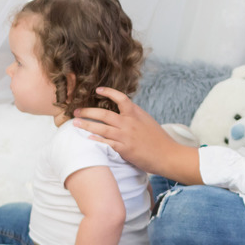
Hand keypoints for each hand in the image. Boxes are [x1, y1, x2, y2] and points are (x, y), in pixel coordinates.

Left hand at [72, 88, 200, 182]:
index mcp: (136, 113)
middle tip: (77, 111)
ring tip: (76, 123)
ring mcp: (126, 135)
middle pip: (104, 113)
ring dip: (87, 125)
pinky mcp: (125, 148)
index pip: (121, 98)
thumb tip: (124, 112)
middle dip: (88, 111)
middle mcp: (130, 122)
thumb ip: (135, 116)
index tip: (97, 90)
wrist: (168, 155)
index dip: (108, 92)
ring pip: (101, 128)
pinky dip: (96, 139)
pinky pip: (106, 142)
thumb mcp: (148, 122)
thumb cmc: (159, 140)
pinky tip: (88, 138)